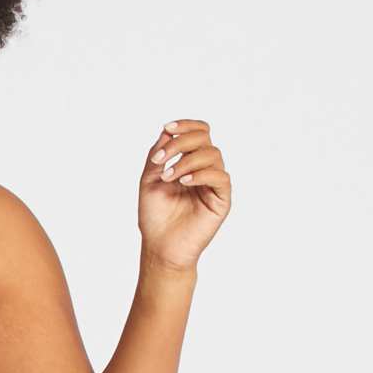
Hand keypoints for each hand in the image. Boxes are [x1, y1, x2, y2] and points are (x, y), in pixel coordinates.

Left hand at [136, 118, 231, 270]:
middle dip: (181, 142)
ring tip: (168, 177)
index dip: (186, 126)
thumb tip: (168, 131)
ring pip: (212, 155)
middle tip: (161, 158)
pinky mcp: (222, 199)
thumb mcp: (150, 180)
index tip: (168, 128)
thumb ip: (158, 154)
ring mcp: (214, 184)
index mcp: (189, 163)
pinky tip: (184, 182)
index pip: (198, 133)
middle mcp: (205, 170)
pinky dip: (201, 174)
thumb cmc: (155, 217)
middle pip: (205, 138)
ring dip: (187, 161)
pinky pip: (220, 177)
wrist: (160, 247)